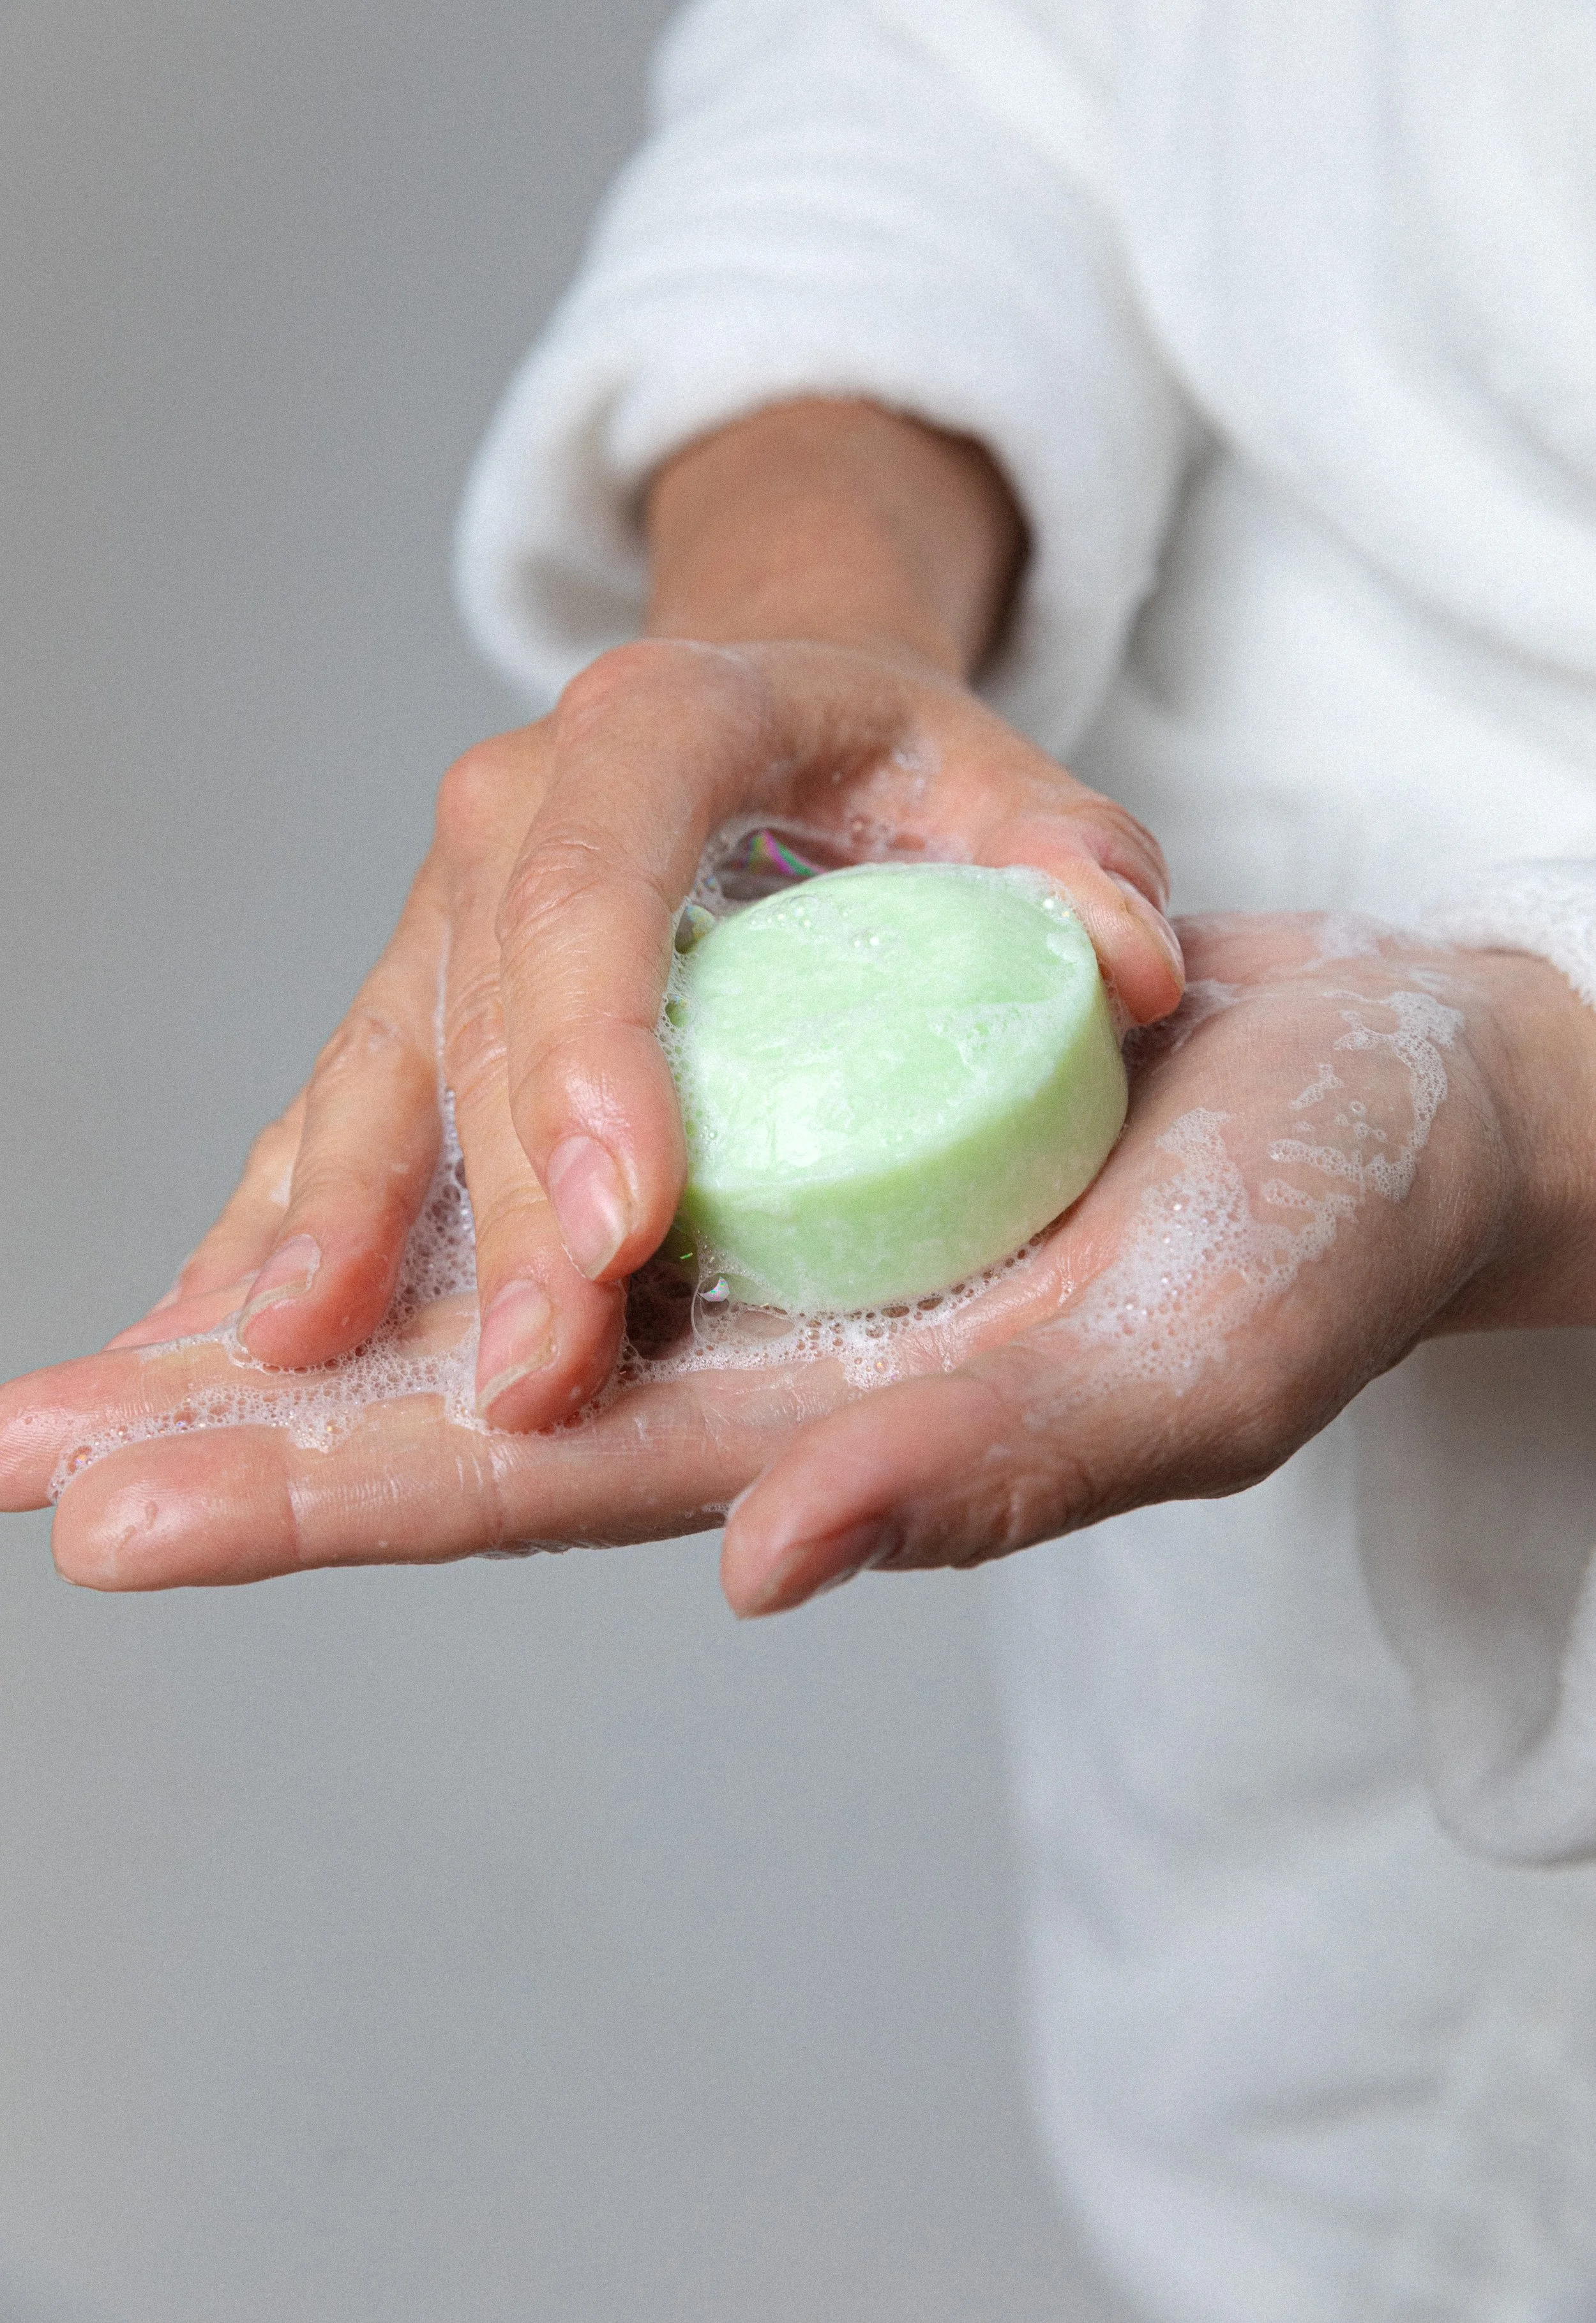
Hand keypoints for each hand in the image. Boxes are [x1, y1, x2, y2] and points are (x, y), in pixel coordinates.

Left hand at [5, 914, 1590, 1597]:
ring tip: (103, 1358)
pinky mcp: (791, 1124)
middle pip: (460, 1406)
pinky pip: (580, 1156)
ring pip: (491, 1285)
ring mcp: (769, 1243)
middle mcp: (767, 1352)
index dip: (319, 1493)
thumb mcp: (1193, 1360)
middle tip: (19, 1451)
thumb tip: (770, 1567)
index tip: (105, 1508)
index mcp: (837, 1426)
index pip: (533, 1475)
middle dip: (238, 1435)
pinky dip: (437, 1175)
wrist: (1388, 1092)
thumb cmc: (1326, 1226)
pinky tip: (320, 1211)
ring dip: (298, 1309)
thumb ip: (991, 1471)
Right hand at [96, 401, 1182, 1436]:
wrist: (768, 706)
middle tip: (532, 1385)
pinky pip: (335, 1115)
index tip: (620, 1221)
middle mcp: (517, 803)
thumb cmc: (899, 768)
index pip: (598, 880)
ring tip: (288, 1370)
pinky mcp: (415, 990)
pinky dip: (284, 1221)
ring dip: (340, 1230)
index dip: (592, 1050)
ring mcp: (444, 902)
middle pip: (477, 1011)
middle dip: (496, 1210)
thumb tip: (1138, 973)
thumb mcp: (1011, 785)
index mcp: (664, 723)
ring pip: (377, 1076)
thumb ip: (1080, 870)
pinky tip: (216, 1335)